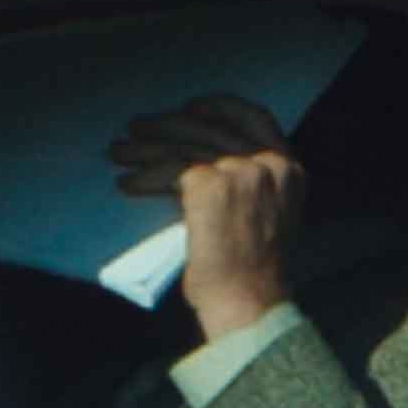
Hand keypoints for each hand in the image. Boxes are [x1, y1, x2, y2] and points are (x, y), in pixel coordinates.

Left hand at [109, 94, 304, 339]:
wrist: (247, 301)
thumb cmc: (249, 273)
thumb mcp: (266, 216)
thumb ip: (248, 185)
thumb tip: (200, 166)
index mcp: (289, 168)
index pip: (256, 118)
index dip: (220, 107)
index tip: (191, 106)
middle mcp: (269, 163)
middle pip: (210, 128)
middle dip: (167, 127)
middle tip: (135, 130)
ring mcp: (240, 171)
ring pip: (184, 146)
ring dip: (145, 149)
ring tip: (118, 154)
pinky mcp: (209, 185)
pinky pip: (169, 169)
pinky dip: (144, 176)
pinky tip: (126, 183)